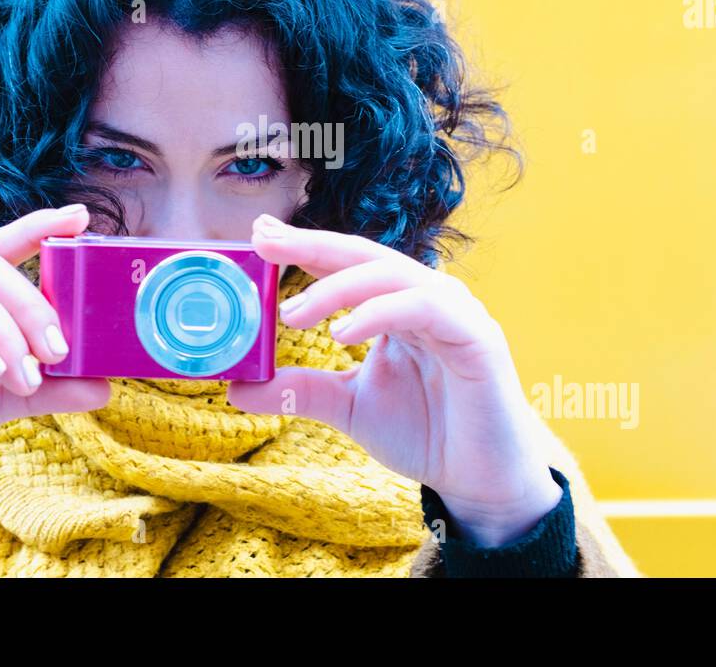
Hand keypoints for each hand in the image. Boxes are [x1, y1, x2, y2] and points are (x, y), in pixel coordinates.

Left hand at [227, 213, 560, 547]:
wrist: (478, 479)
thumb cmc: (424, 432)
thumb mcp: (348, 405)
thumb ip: (299, 389)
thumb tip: (237, 387)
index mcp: (397, 304)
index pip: (346, 264)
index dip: (304, 247)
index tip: (258, 235)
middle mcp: (426, 296)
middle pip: (364, 255)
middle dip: (312, 245)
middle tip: (264, 242)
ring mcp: (454, 311)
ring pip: (391, 275)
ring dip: (337, 287)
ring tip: (294, 313)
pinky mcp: (477, 336)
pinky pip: (425, 307)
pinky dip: (381, 312)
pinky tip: (343, 332)